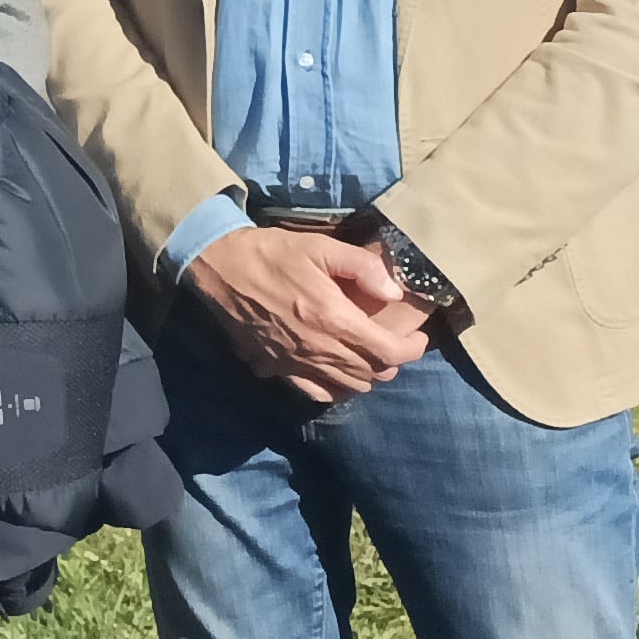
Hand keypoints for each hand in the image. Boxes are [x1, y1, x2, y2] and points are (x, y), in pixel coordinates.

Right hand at [186, 227, 431, 403]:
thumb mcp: (320, 246)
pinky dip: (335, 387)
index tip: (419, 339)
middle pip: (373, 374)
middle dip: (392, 361)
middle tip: (394, 343)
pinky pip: (315, 392)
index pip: (390, 353)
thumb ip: (362, 267)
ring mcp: (296, 363)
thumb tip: (394, 293)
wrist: (219, 267)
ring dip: (366, 375)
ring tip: (368, 356)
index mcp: (335, 320)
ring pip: (349, 387)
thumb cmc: (272, 253)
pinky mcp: (276, 367)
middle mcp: (320, 349)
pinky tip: (335, 371)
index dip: (413, 349)